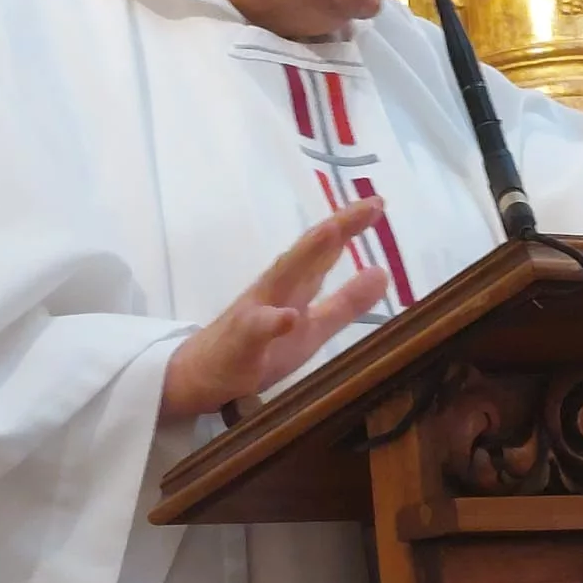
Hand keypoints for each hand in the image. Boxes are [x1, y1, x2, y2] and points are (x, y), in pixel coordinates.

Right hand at [160, 198, 389, 419]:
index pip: (324, 250)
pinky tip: (288, 317)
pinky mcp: (240, 344)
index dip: (350, 226)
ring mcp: (255, 312)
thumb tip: (383, 274)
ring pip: (281, 278)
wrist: (200, 377)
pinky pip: (255, 331)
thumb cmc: (258, 348)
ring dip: (306, 254)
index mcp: (293, 284)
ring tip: (333, 231)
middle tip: (369, 206)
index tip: (378, 205)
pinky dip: (271, 322)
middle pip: (307, 252)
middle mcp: (275, 288)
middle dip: (337, 227)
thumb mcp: (313, 328)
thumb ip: (346, 303)